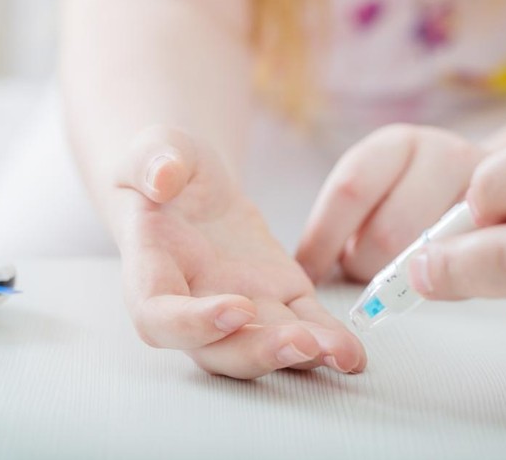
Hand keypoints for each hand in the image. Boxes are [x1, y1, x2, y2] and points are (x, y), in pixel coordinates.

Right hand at [113, 126, 365, 378]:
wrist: (192, 185)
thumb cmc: (165, 166)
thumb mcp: (155, 149)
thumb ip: (152, 160)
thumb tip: (161, 178)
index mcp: (152, 272)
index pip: (159, 317)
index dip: (194, 325)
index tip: (237, 308)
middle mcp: (194, 304)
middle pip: (218, 350)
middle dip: (260, 353)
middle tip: (303, 343)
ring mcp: (242, 305)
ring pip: (266, 344)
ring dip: (303, 356)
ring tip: (343, 356)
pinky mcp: (280, 295)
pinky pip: (304, 324)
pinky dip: (328, 341)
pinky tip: (354, 354)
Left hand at [297, 124, 483, 282]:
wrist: (498, 180)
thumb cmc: (419, 194)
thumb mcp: (383, 186)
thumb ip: (352, 212)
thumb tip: (310, 265)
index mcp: (396, 144)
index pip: (350, 190)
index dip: (322, 240)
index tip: (307, 272)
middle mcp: (443, 154)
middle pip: (388, 233)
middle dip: (366, 265)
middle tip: (365, 269)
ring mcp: (483, 189)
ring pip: (428, 258)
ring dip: (404, 277)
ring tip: (401, 268)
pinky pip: (467, 269)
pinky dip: (444, 282)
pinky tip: (440, 272)